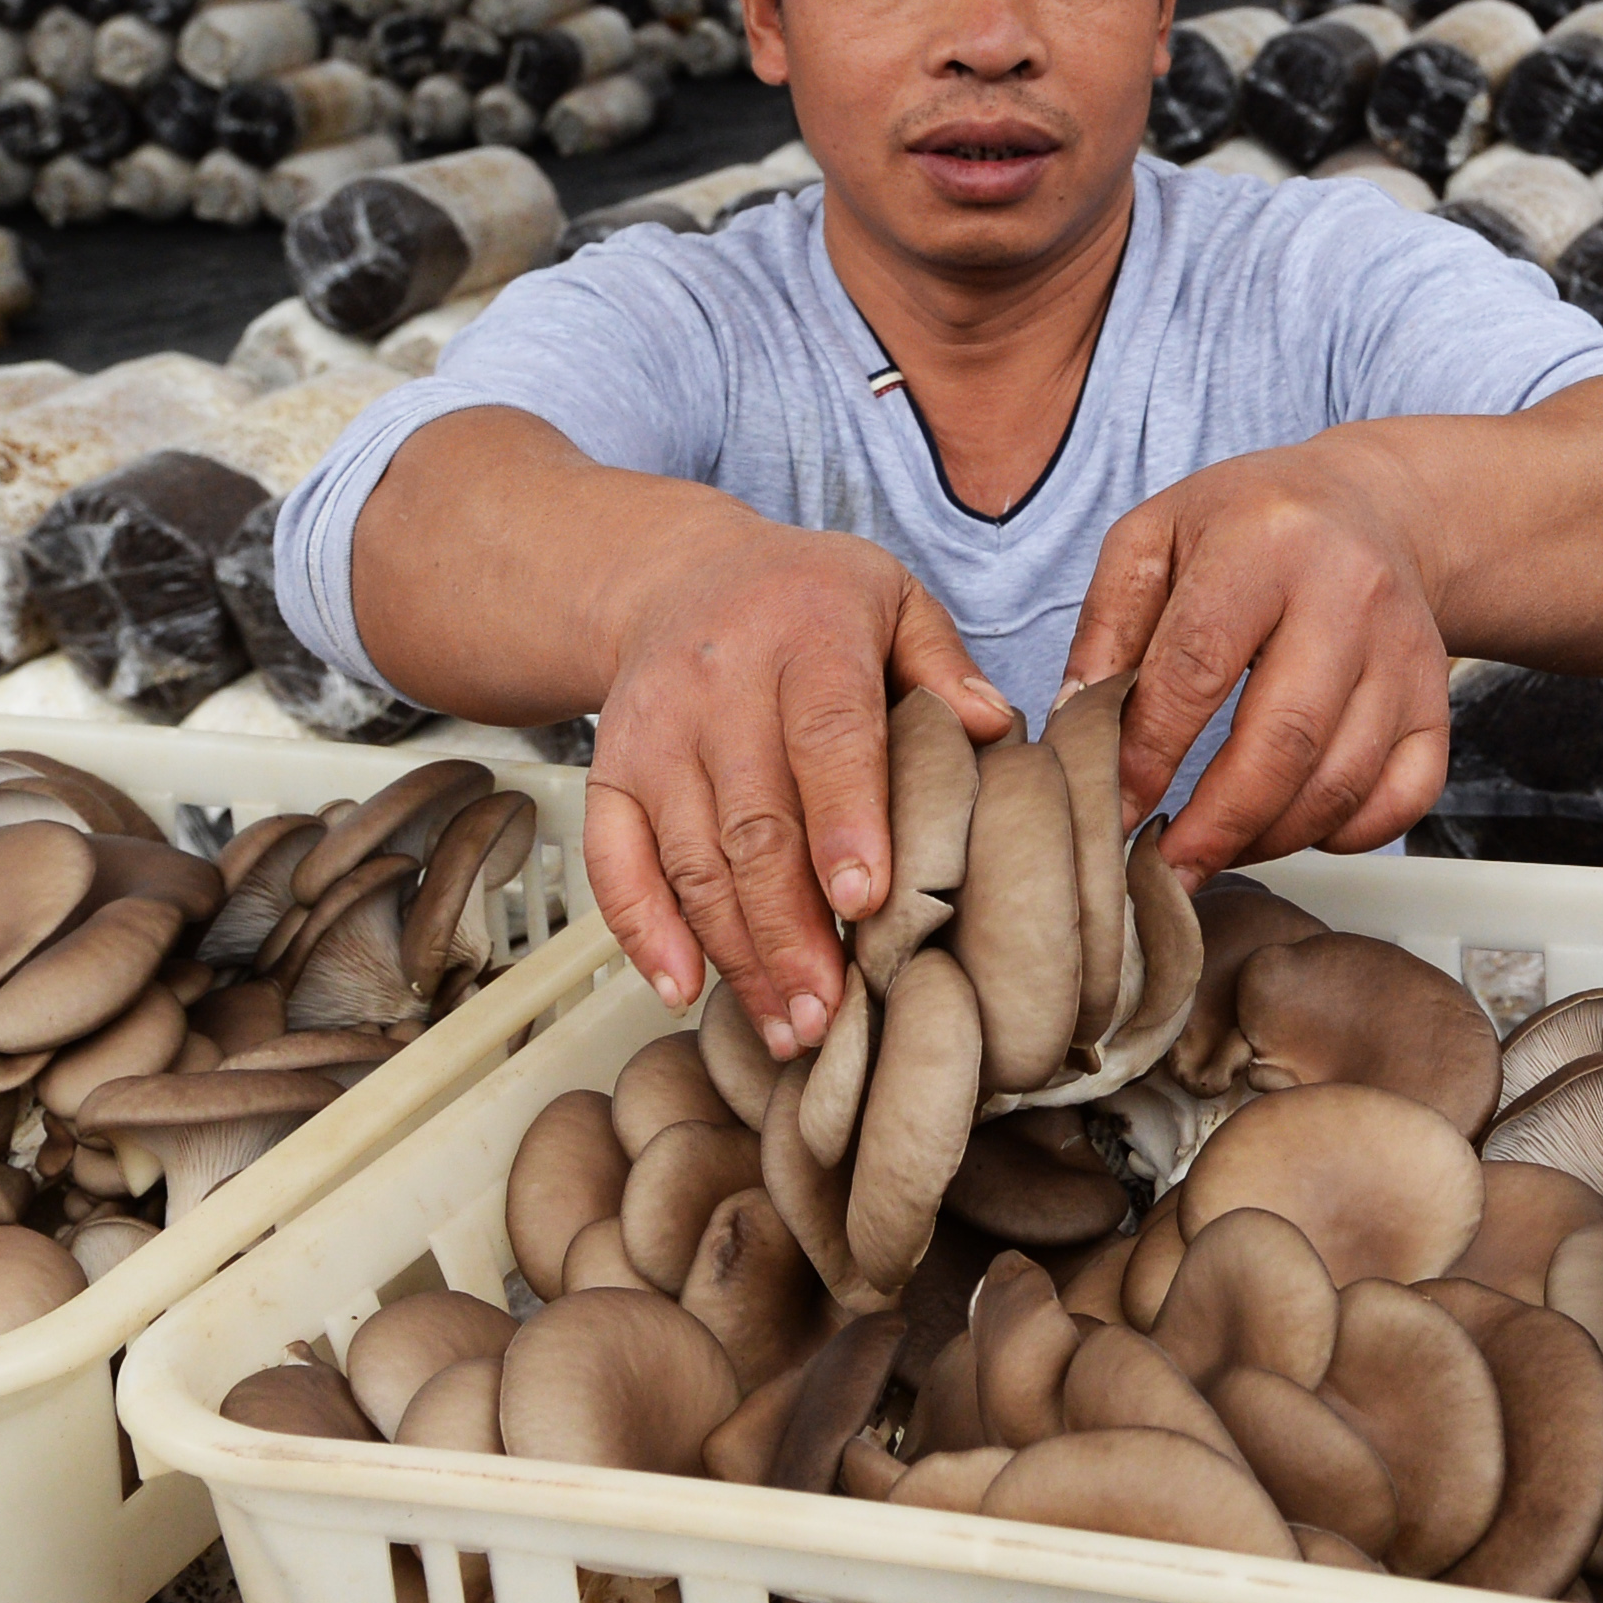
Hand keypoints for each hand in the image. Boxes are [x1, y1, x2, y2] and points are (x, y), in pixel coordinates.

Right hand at [577, 519, 1011, 1055]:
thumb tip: (992, 726)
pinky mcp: (609, 772)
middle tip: (832, 1011)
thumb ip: (943, 662)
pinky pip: (613, 860)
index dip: (845, 820)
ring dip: (736, 952)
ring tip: (788, 1025)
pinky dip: (643, 930)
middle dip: (792, 927)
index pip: (827, 735)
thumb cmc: (808, 601)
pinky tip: (683, 988)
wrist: (679, 576)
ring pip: (690, 858)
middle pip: (754, 821)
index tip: (867, 899)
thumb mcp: (890, 597)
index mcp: (807, 636)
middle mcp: (720, 686)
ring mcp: (655, 734)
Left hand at [1059, 434, 1452, 883]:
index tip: (1112, 809)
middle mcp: (1349, 593)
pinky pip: (1403, 795)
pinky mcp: (1436, 699)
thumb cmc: (1246, 525)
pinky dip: (1347, 836)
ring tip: (1214, 851)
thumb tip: (1076, 725)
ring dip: (1270, 839)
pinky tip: (1292, 830)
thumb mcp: (1155, 537)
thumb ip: (1106, 627)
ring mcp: (1404, 652)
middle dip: (1216, 825)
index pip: (1198, 665)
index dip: (1148, 751)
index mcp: (1265, 542)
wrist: (1368, 505)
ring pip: (1342, 780)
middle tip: (1165, 872)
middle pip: (1284, 738)